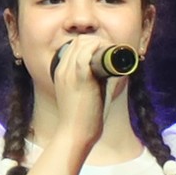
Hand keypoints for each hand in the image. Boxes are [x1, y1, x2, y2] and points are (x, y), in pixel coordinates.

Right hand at [32, 27, 119, 143]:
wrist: (75, 134)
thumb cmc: (82, 118)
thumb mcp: (84, 94)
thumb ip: (97, 81)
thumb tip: (115, 71)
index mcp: (60, 73)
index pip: (73, 46)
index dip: (91, 43)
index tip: (105, 51)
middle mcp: (62, 70)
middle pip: (78, 41)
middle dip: (97, 41)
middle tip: (110, 51)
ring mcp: (69, 73)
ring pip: (82, 43)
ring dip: (99, 43)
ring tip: (110, 53)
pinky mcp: (80, 78)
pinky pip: (86, 54)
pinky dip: (98, 50)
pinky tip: (107, 56)